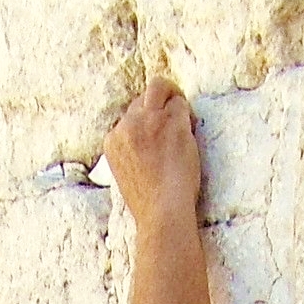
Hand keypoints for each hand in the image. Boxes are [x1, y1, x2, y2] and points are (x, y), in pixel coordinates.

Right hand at [102, 78, 201, 227]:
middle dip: (159, 106)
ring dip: (172, 99)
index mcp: (112, 141)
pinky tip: (191, 126)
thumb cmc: (150, 205)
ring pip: (159, 89)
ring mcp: (149, 121)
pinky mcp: (171, 122)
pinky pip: (180, 103)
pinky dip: (187, 113)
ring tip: (184, 118)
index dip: (145, 121)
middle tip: (175, 121)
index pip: (129, 116)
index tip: (157, 132)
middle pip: (142, 99)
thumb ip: (131, 153)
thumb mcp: (127, 176)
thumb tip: (145, 142)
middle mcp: (127, 126)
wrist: (162, 214)